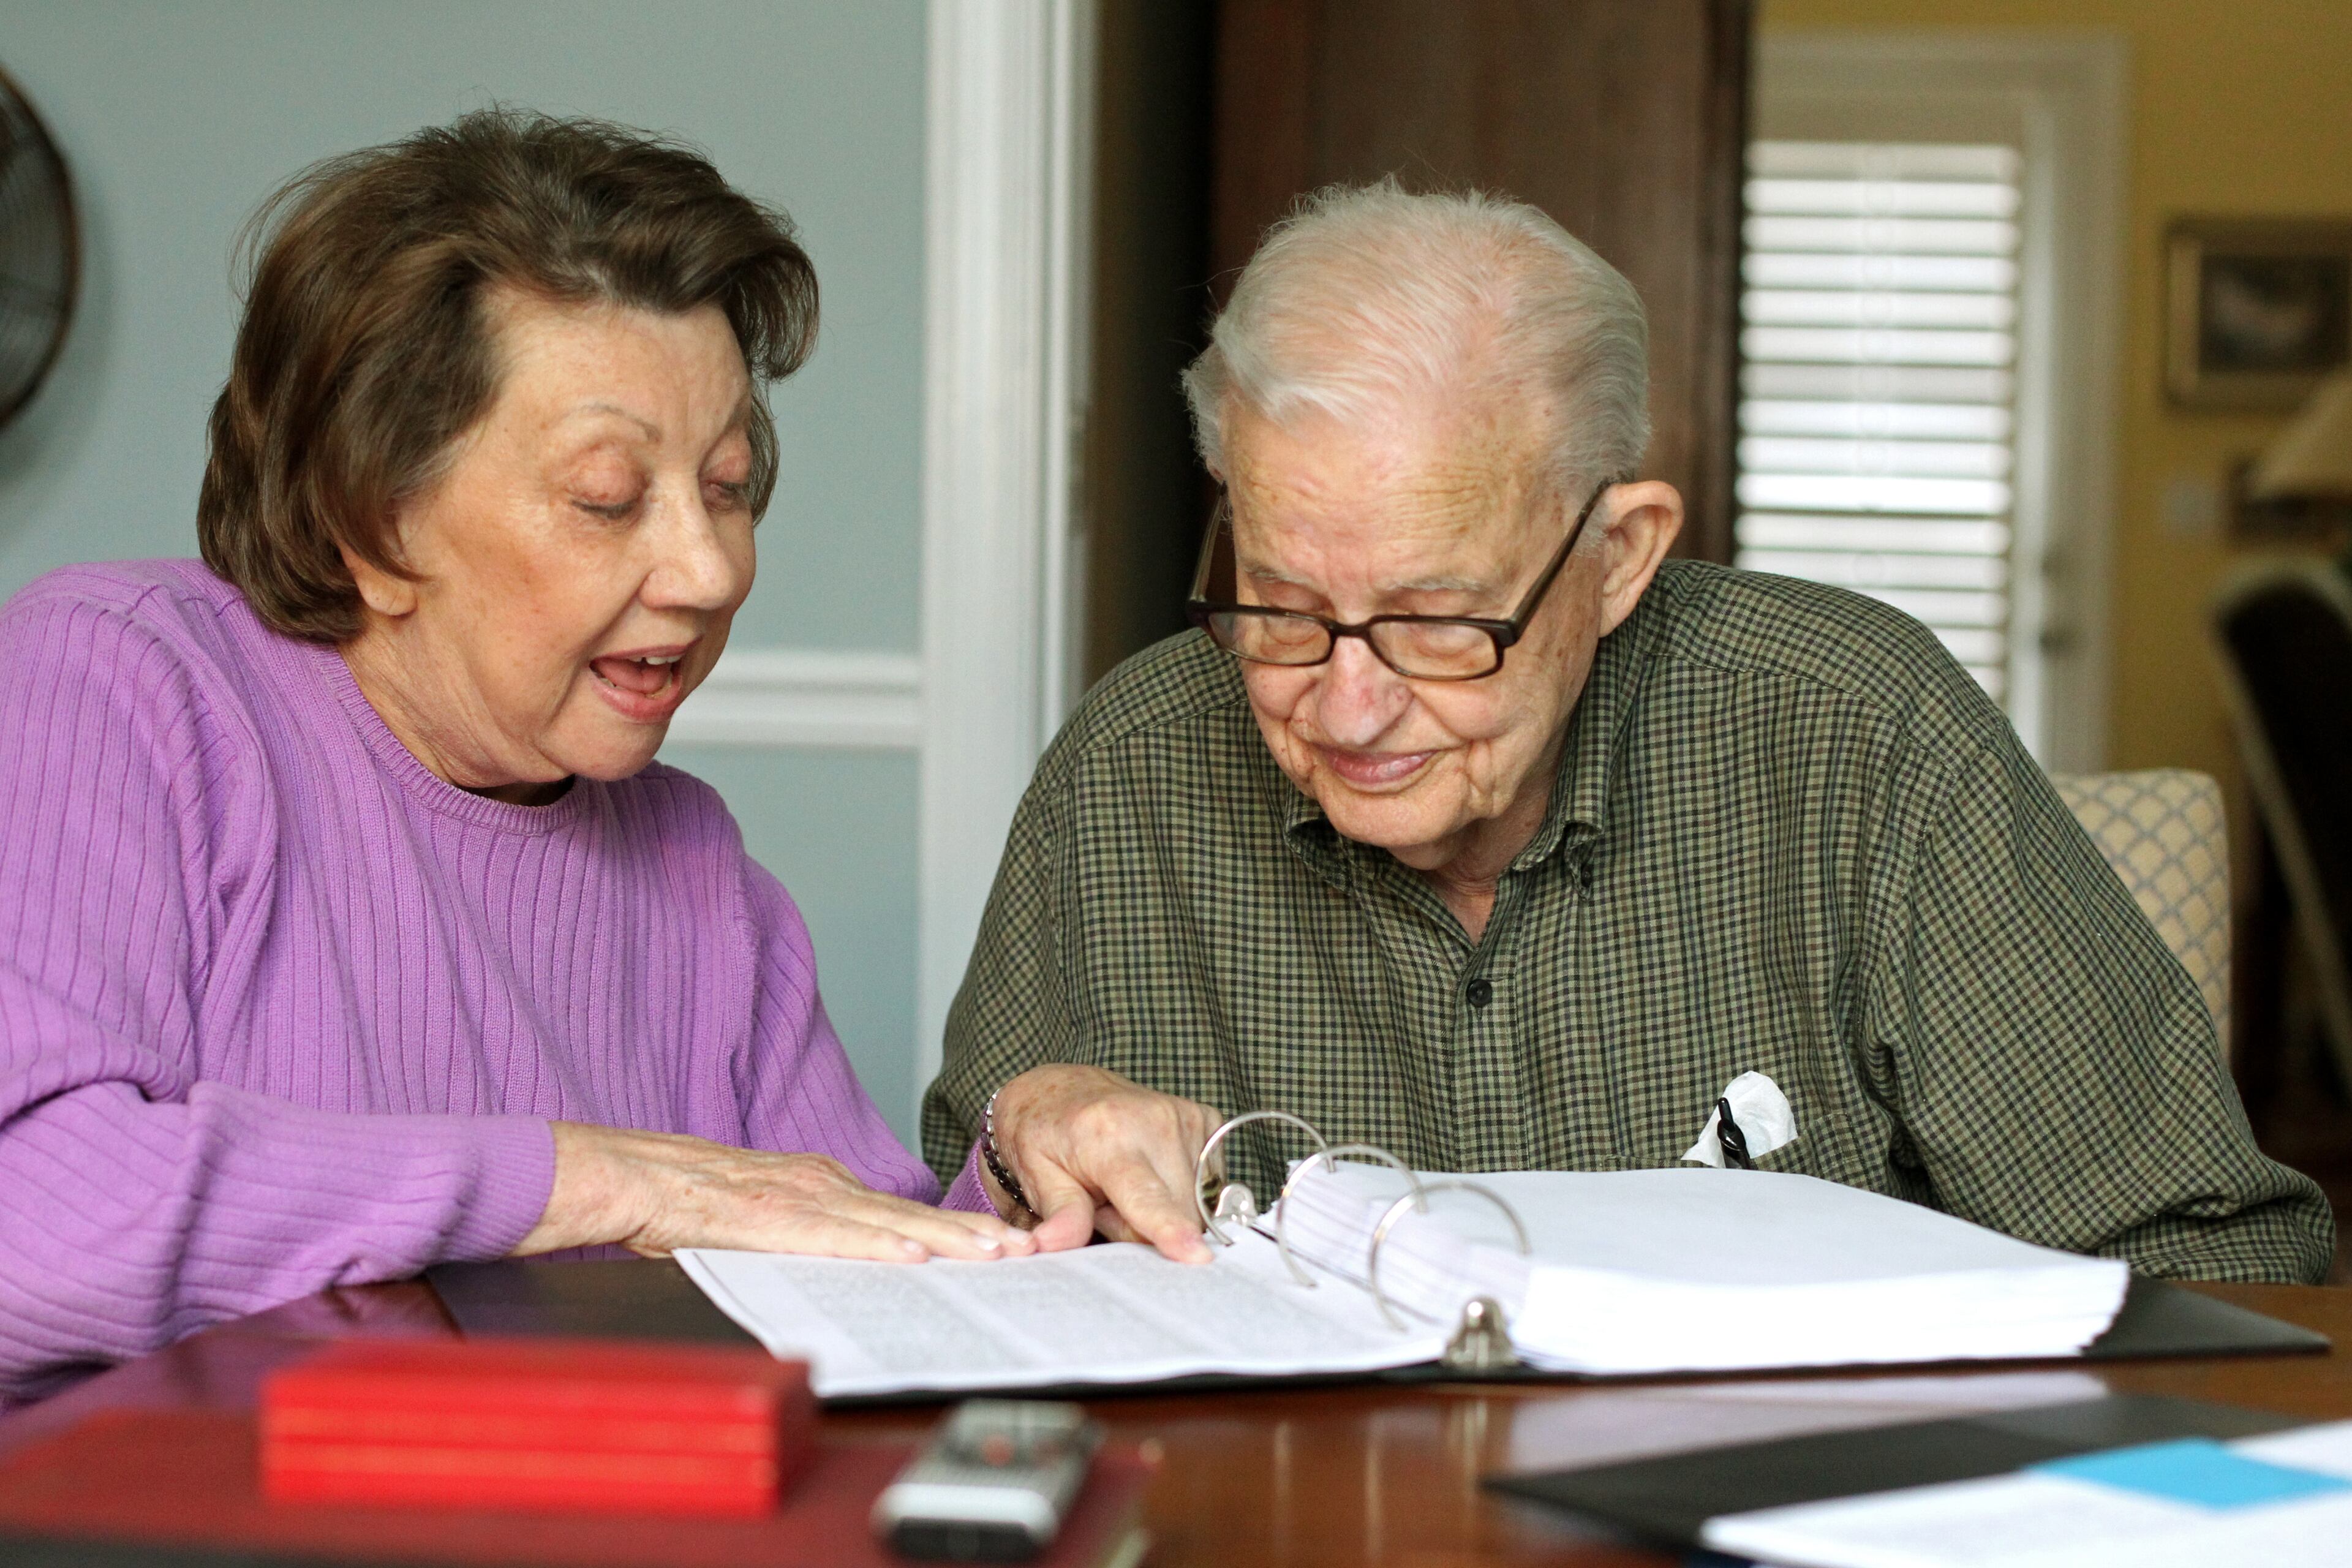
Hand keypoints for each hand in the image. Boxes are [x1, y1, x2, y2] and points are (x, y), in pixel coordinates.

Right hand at [513, 1121, 1035, 1261]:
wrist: (634, 1176)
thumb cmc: (691, 1202)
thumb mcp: (764, 1212)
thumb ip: (809, 1228)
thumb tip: (854, 1257)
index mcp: (820, 1184)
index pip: (900, 1212)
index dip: (954, 1229)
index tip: (1002, 1243)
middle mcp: (822, 1184)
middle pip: (910, 1214)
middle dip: (972, 1233)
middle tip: (1027, 1249)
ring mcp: (801, 1198)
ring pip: (888, 1223)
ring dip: (947, 1240)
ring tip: (996, 1254)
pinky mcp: (775, 1218)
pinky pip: (836, 1235)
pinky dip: (880, 1244)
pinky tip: (916, 1255)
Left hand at [986, 1065, 1218, 1262]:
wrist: (1063, 1087)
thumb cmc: (1046, 1135)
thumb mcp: (1035, 1175)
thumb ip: (1059, 1211)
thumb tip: (1052, 1243)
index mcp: (1108, 1136)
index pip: (1145, 1195)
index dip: (1170, 1229)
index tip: (1197, 1258)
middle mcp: (1156, 1120)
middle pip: (1177, 1214)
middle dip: (1145, 1228)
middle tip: (1106, 1202)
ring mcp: (1186, 1117)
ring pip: (1196, 1204)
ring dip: (1165, 1208)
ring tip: (1126, 1185)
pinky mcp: (1206, 1120)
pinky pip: (1208, 1184)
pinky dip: (1181, 1188)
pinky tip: (1152, 1170)